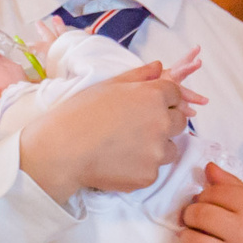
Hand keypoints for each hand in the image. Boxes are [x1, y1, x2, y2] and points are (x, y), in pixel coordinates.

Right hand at [18, 66, 198, 196]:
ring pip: (169, 148)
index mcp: (153, 96)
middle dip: (164, 122)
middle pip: (179, 122)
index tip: (146, 107)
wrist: (63, 150)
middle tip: (136, 128)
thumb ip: (138, 76)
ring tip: (126, 146)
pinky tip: (118, 162)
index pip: (176, 95)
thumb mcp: (108, 86)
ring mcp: (157, 152)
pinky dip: (141, 168)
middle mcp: (161, 122)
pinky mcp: (149, 176)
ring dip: (156, 147)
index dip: (162, 99)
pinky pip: (153, 170)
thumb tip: (159, 66)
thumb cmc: (80, 113)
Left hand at [173, 164, 242, 242]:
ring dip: (185, 236)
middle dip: (190, 214)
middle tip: (193, 218)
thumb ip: (236, 188)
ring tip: (191, 235)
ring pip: (192, 242)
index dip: (204, 195)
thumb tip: (208, 169)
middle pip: (199, 215)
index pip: (214, 192)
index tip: (205, 201)